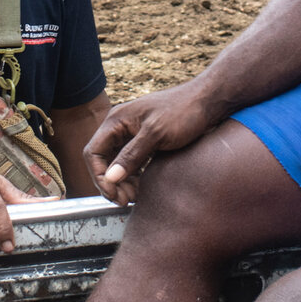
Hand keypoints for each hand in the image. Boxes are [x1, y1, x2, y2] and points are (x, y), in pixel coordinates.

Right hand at [84, 81, 223, 203]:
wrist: (207, 100)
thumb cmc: (183, 111)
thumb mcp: (156, 134)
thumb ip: (131, 155)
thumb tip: (110, 178)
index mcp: (116, 121)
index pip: (93, 152)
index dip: (99, 176)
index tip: (113, 194)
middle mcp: (119, 127)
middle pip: (103, 160)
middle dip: (111, 183)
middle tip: (125, 201)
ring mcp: (131, 133)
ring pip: (117, 163)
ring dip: (122, 182)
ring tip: (135, 197)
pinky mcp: (145, 140)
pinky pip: (131, 162)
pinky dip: (133, 176)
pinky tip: (143, 186)